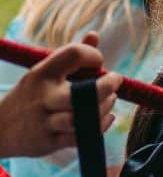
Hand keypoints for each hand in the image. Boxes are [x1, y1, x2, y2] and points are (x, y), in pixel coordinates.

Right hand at [0, 32, 121, 159]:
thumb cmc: (32, 95)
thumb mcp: (44, 72)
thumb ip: (71, 56)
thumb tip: (95, 35)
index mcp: (42, 73)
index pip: (73, 54)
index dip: (93, 55)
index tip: (99, 63)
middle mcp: (43, 96)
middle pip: (84, 92)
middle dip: (107, 86)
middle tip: (116, 81)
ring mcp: (45, 120)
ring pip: (84, 117)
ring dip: (104, 108)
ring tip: (109, 101)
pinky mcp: (48, 141)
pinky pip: (81, 136)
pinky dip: (99, 127)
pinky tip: (105, 118)